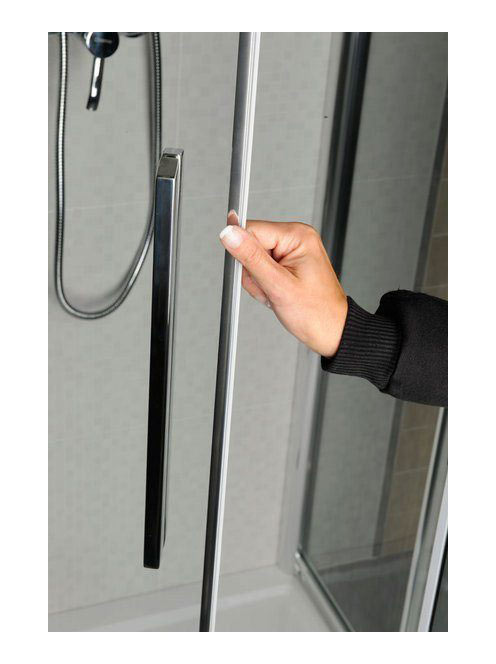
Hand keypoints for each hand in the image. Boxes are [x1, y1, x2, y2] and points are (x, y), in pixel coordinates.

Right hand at [219, 212, 347, 356]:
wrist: (331, 331)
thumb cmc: (316, 312)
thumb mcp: (278, 285)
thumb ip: (251, 257)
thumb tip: (230, 233)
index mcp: (297, 236)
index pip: (251, 230)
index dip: (246, 255)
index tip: (256, 275)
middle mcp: (296, 238)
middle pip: (251, 246)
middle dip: (254, 273)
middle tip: (271, 289)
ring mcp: (292, 251)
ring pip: (254, 260)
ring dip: (259, 282)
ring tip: (276, 294)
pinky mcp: (288, 262)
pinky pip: (262, 269)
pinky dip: (265, 285)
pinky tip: (277, 294)